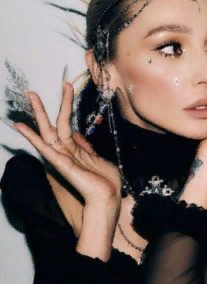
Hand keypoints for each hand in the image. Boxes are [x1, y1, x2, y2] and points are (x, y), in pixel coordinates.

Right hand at [13, 83, 121, 204]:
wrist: (108, 197)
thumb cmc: (107, 181)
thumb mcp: (98, 158)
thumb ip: (87, 146)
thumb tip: (80, 135)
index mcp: (76, 149)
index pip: (66, 123)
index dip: (66, 104)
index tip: (67, 87)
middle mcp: (66, 151)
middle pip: (53, 124)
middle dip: (45, 107)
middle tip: (33, 91)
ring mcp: (62, 156)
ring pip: (47, 131)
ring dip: (39, 113)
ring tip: (31, 96)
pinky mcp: (61, 163)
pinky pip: (44, 147)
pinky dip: (31, 136)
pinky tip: (20, 127)